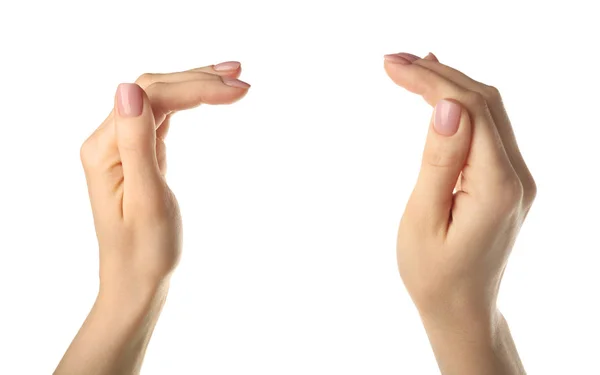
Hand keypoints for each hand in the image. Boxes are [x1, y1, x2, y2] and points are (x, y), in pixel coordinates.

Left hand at [55, 61, 249, 374]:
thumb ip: (136, 143)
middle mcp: (108, 140)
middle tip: (243, 81)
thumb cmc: (144, 251)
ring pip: (161, 99)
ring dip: (197, 84)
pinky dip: (190, 102)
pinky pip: (163, 116)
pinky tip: (209, 95)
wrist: (136, 282)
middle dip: (200, 80)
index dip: (196, 86)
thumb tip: (128, 88)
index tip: (239, 91)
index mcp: (105, 149)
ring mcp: (123, 145)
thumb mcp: (146, 201)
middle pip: (155, 90)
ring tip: (234, 76)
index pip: (152, 97)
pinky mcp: (139, 153)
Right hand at [385, 52, 533, 373]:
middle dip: (436, 74)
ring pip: (487, 110)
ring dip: (448, 84)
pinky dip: (461, 104)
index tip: (391, 65)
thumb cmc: (433, 273)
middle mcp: (517, 176)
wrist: (462, 307)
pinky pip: (487, 128)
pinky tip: (439, 92)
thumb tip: (446, 107)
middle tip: (391, 60)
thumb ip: (438, 162)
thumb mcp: (423, 220)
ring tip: (409, 67)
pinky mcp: (506, 179)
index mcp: (498, 186)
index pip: (469, 109)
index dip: (429, 80)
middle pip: (482, 102)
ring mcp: (516, 176)